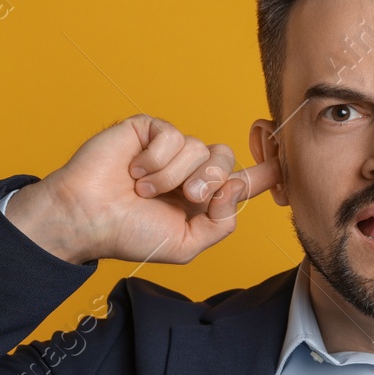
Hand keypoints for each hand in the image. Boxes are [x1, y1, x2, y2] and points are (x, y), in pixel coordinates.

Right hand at [5, 114, 280, 264]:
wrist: (87, 218)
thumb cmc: (130, 234)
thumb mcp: (187, 244)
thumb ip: (221, 224)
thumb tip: (236, 188)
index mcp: (203, 199)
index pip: (242, 180)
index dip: (266, 171)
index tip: (286, 161)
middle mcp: (190, 170)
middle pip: (225, 158)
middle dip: (210, 180)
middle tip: (186, 197)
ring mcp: (170, 149)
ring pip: (198, 147)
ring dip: (173, 175)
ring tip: (144, 190)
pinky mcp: (149, 131)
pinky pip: (172, 135)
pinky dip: (156, 159)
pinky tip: (135, 171)